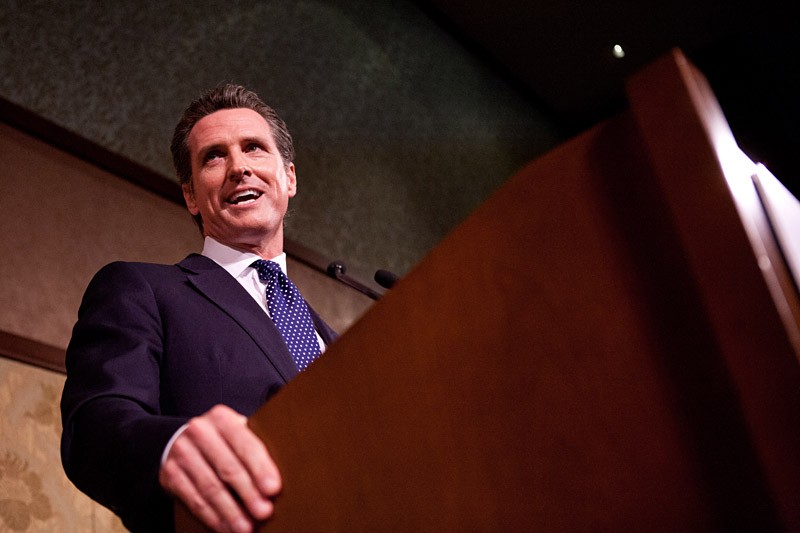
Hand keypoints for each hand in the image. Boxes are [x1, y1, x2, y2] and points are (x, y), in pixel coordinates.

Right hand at [159, 405, 281, 531]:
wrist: (180, 440)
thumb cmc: (222, 440)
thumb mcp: (237, 433)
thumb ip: (254, 447)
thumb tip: (278, 480)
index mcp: (222, 418)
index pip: (245, 445)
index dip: (260, 468)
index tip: (273, 489)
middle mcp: (199, 431)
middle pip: (228, 468)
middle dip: (248, 493)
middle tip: (264, 512)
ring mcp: (182, 452)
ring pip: (210, 487)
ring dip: (230, 511)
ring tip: (246, 527)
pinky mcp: (170, 474)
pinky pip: (193, 499)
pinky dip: (211, 516)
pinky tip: (226, 528)